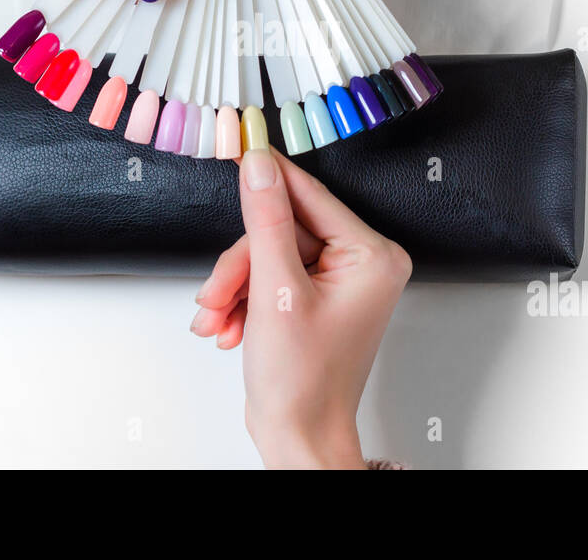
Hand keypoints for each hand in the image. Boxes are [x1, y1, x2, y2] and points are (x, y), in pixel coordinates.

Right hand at [191, 148, 411, 468]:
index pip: (311, 196)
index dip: (268, 178)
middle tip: (215, 295)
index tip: (240, 148)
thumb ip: (266, 220)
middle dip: (241, 265)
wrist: (297, 438)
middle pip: (283, 230)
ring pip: (269, 254)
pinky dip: (242, 299)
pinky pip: (270, 276)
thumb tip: (260, 165)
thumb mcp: (275, 290)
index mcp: (372, 256)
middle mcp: (363, 264)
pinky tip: (229, 328)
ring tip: (217, 319)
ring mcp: (339, 282)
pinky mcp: (315, 298)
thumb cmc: (303, 382)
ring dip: (234, 286)